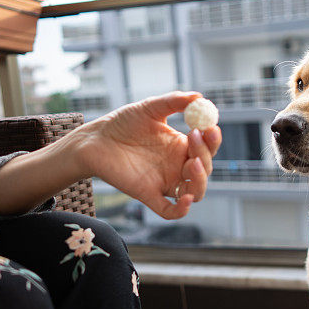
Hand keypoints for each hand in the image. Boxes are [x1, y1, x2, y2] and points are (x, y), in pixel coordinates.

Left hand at [75, 91, 221, 218]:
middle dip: (205, 155)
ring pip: (195, 192)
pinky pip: (169, 210)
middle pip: (204, 169)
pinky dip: (181, 210)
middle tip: (194, 136)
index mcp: (181, 146)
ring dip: (200, 180)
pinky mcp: (148, 194)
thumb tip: (199, 97)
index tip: (209, 127)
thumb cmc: (122, 123)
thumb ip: (174, 101)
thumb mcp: (150, 108)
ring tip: (192, 162)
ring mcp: (164, 182)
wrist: (95, 139)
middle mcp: (177, 166)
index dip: (213, 140)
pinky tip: (185, 200)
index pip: (207, 148)